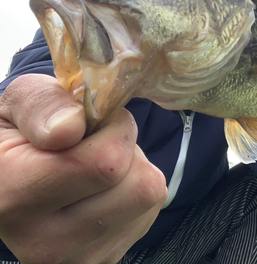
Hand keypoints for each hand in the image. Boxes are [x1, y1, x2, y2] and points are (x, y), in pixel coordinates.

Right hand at [0, 74, 166, 263]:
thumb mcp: (20, 103)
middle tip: (97, 142)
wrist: (12, 180)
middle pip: (139, 186)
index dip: (114, 128)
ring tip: (97, 165)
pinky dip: (134, 190)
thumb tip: (70, 127)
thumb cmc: (21, 133)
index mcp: (15, 196)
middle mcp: (45, 242)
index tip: (92, 121)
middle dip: (128, 150)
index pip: (107, 163)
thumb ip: (42, 105)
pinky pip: (148, 212)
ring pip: (149, 198)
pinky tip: (103, 188)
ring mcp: (77, 258)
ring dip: (134, 170)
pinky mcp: (102, 259)